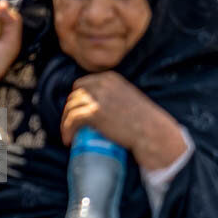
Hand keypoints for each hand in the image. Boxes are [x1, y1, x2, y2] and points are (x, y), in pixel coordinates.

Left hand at [60, 71, 188, 169]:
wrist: (151, 131)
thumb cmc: (143, 119)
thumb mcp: (128, 96)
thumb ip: (114, 94)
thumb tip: (100, 106)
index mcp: (110, 78)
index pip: (83, 84)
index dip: (78, 99)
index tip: (79, 112)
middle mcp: (102, 84)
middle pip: (74, 95)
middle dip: (71, 110)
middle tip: (74, 126)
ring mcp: (97, 98)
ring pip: (70, 108)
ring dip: (66, 122)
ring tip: (69, 134)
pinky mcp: (93, 113)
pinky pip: (71, 120)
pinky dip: (67, 130)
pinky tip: (68, 139)